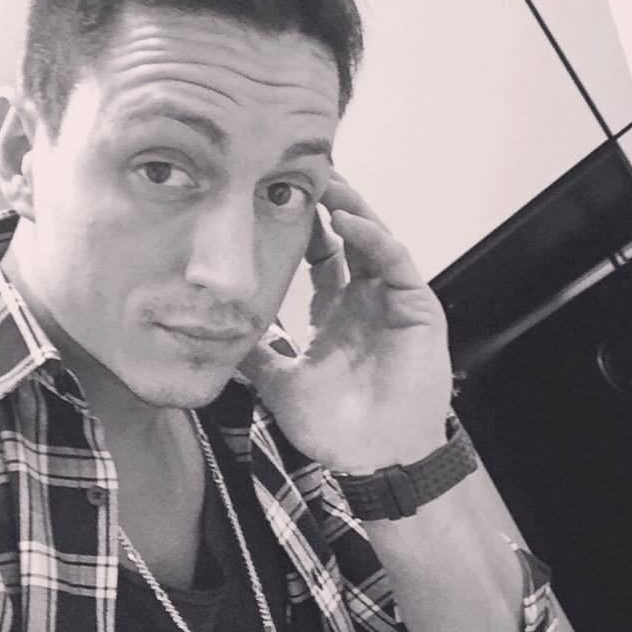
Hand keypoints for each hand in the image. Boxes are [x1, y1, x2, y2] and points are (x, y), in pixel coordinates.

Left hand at [239, 172, 452, 473]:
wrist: (374, 460)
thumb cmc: (335, 429)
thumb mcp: (280, 384)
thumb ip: (254, 356)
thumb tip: (214, 335)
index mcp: (337, 315)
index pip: (321, 258)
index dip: (300, 228)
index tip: (271, 199)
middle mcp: (365, 302)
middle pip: (348, 237)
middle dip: (326, 205)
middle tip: (298, 171)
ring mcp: (392, 303)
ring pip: (373, 239)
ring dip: (350, 208)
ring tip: (324, 180)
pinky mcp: (417, 308)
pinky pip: (395, 262)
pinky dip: (373, 238)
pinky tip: (347, 219)